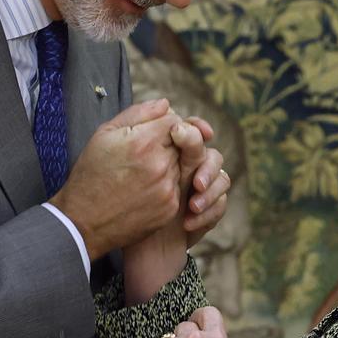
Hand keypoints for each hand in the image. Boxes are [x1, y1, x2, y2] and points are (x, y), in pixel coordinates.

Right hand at [50, 99, 184, 260]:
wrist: (84, 222)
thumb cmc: (90, 174)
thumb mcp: (104, 134)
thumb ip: (138, 113)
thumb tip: (165, 104)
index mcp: (143, 142)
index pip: (174, 119)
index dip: (162, 123)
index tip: (149, 132)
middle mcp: (160, 164)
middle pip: (183, 141)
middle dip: (168, 142)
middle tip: (145, 153)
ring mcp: (168, 188)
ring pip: (182, 164)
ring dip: (169, 164)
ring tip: (141, 173)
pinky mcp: (171, 207)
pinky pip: (178, 186)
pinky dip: (166, 185)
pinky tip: (144, 189)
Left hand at [122, 119, 231, 303]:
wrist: (115, 234)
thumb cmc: (115, 190)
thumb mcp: (120, 151)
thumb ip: (139, 123)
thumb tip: (166, 103)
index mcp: (173, 152)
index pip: (195, 133)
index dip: (198, 131)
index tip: (185, 135)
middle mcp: (190, 169)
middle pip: (214, 156)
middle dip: (207, 167)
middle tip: (194, 181)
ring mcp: (199, 192)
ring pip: (223, 181)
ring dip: (210, 193)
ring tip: (191, 206)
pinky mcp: (203, 214)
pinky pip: (219, 208)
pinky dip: (208, 215)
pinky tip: (188, 224)